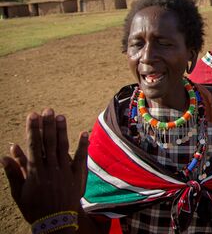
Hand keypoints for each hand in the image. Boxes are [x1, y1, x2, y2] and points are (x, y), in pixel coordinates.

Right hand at [1, 109, 87, 223]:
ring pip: (63, 147)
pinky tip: (84, 132)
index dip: (33, 129)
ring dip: (62, 131)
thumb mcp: (20, 192)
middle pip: (49, 142)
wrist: (55, 223)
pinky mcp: (76, 176)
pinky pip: (80, 158)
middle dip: (48, 125)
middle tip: (48, 110)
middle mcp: (51, 168)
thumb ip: (14, 172)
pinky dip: (82, 145)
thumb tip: (7, 154)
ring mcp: (65, 171)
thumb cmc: (34, 208)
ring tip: (60, 116)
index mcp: (35, 171)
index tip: (32, 115)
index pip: (34, 145)